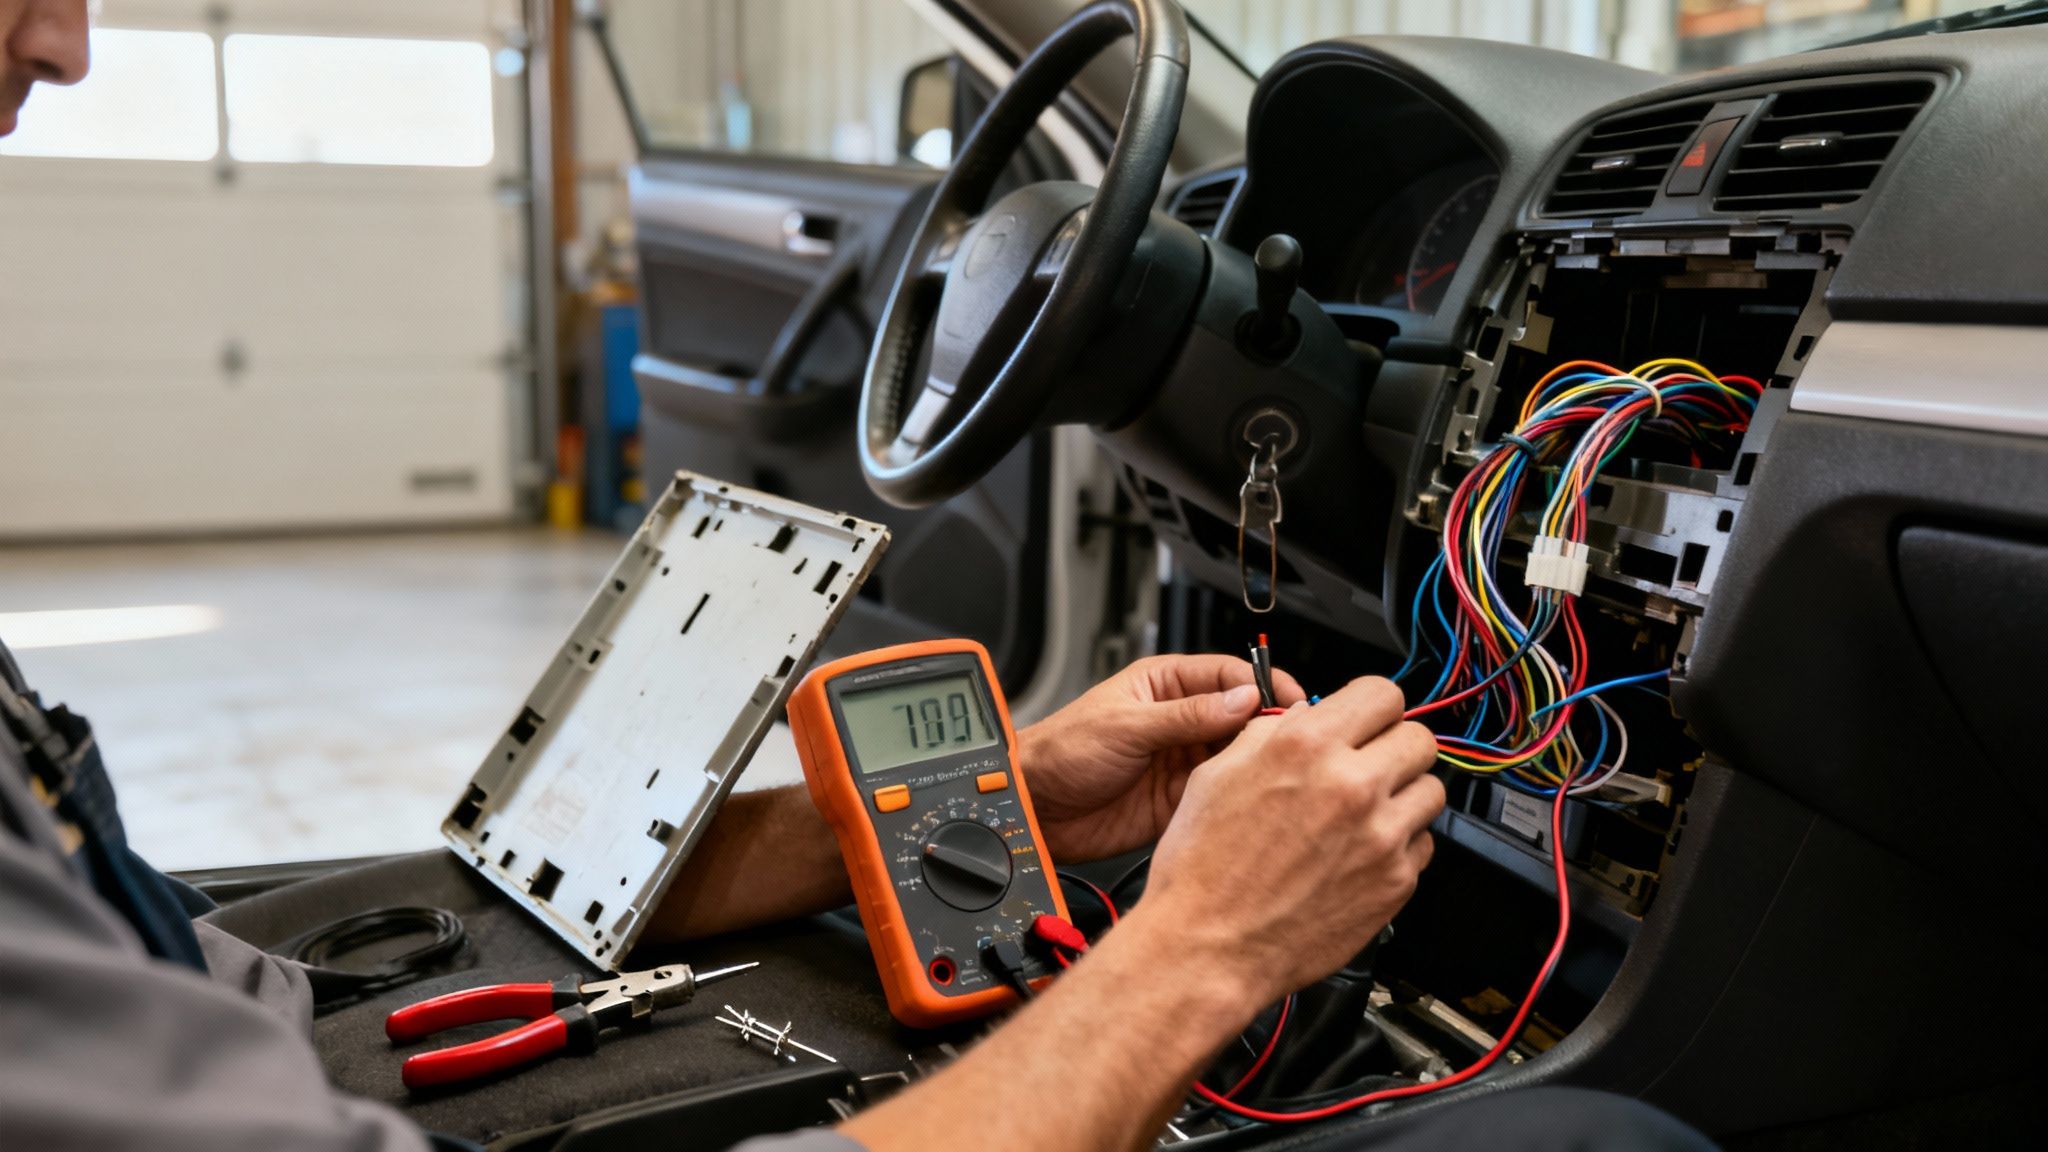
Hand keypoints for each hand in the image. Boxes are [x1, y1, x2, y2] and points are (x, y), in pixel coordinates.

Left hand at [1019, 654, 1303, 862]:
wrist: (1035, 806)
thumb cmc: (1061, 751)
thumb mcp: (1126, 725)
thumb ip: (1188, 715)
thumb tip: (1242, 699)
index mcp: (1165, 685)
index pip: (1228, 676)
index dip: (1262, 686)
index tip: (1288, 703)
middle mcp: (1180, 721)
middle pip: (1242, 717)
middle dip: (1268, 727)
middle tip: (1293, 742)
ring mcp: (1182, 761)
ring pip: (1237, 758)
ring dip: (1257, 763)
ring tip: (1279, 772)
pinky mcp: (1181, 800)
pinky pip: (1221, 795)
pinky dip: (1239, 797)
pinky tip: (1253, 800)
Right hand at [1141, 677, 1443, 1004]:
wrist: (1207, 945)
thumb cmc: (1202, 868)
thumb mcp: (1216, 773)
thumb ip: (1271, 735)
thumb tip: (1304, 719)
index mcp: (1306, 748)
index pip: (1382, 694)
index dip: (1373, 706)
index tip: (1367, 719)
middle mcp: (1352, 786)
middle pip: (1420, 739)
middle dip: (1395, 746)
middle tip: (1371, 764)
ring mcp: (1381, 837)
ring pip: (1431, 791)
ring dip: (1404, 795)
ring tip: (1368, 812)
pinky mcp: (1395, 883)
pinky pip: (1423, 845)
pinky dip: (1400, 845)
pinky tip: (1362, 853)